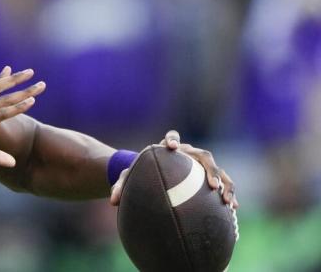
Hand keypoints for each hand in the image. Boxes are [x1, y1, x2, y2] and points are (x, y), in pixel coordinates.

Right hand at [0, 66, 44, 177]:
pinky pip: (2, 113)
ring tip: (41, 85)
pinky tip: (31, 101)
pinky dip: (18, 106)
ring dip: (24, 91)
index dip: (0, 79)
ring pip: (4, 98)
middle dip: (15, 79)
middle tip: (31, 72)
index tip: (10, 68)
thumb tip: (12, 162)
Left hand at [109, 130, 238, 208]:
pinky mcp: (210, 178)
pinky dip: (229, 195)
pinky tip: (233, 209)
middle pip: (204, 156)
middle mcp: (189, 154)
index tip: (172, 147)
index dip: (172, 139)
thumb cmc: (142, 173)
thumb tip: (113, 201)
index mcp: (169, 149)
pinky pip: (224, 185)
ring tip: (226, 201)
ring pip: (219, 170)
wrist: (156, 174)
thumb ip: (120, 186)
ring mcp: (201, 166)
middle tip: (211, 185)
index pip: (172, 137)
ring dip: (225, 184)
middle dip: (209, 169)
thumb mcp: (129, 178)